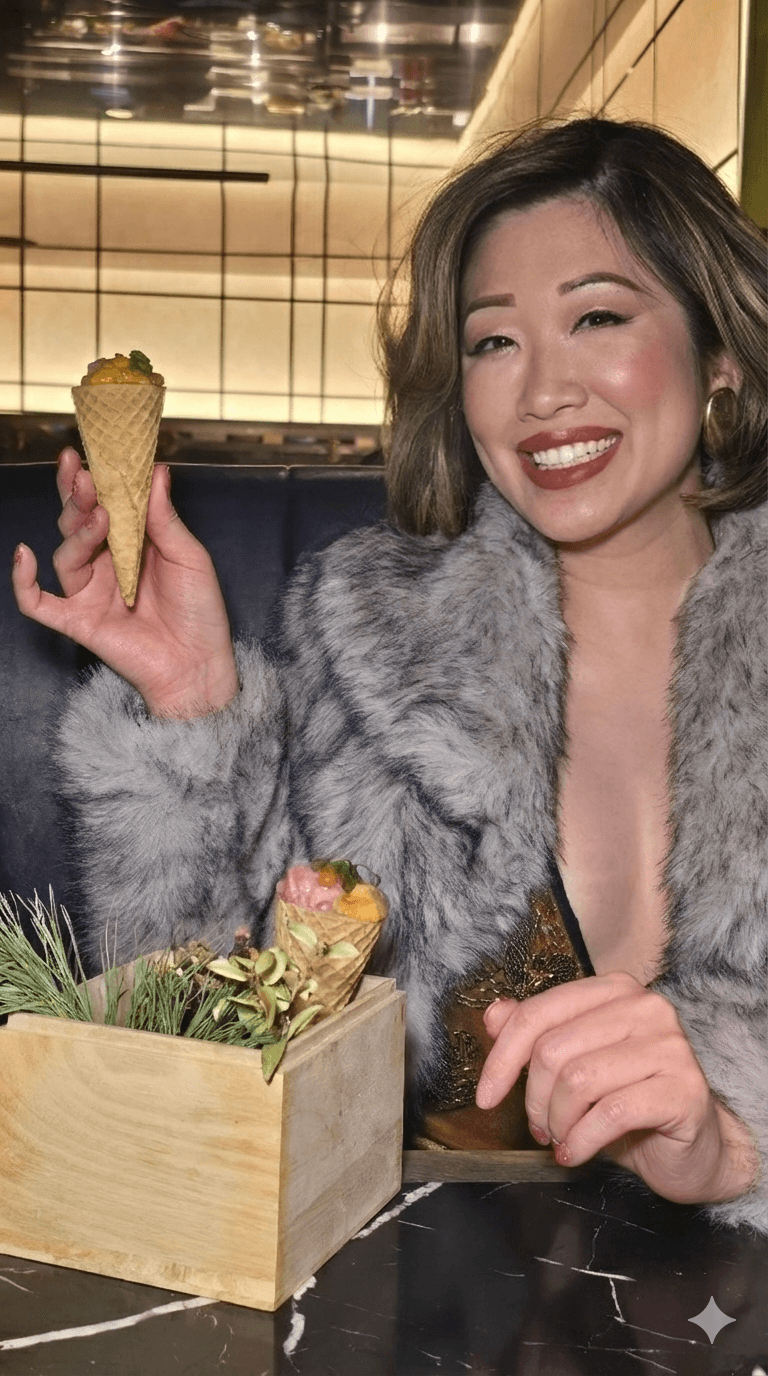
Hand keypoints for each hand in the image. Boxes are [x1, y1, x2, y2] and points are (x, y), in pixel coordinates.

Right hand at [13, 448, 239, 718]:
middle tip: (82, 474)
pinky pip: (39, 603)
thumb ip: (165, 517)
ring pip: (65, 555)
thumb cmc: (200, 612)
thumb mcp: (189, 556)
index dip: (94, 480)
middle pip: (76, 524)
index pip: (104, 505)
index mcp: (131, 544)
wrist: (200, 665)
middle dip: (77, 497)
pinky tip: (24, 555)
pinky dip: (23, 581)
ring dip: (77, 533)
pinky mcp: (79, 622)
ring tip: (99, 517)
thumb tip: (156, 469)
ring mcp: (90, 593)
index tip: (90, 453)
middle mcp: (106, 565)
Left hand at [477, 972, 758, 1204]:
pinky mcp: (684, 1089)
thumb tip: (494, 1014)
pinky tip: (576, 1154)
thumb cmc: (629, 1104)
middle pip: (553, 1049)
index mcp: (614, 991)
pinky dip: (581, 1141)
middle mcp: (645, 1007)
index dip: (502, 1058)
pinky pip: (611, 1113)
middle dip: (535, 1100)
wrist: (693, 1149)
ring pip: (578, 1081)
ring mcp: (669, 1045)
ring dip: (558, 1123)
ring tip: (562, 1140)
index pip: (539, 1013)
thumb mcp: (575, 1066)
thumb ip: (536, 1034)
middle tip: (541, 1128)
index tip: (486, 1097)